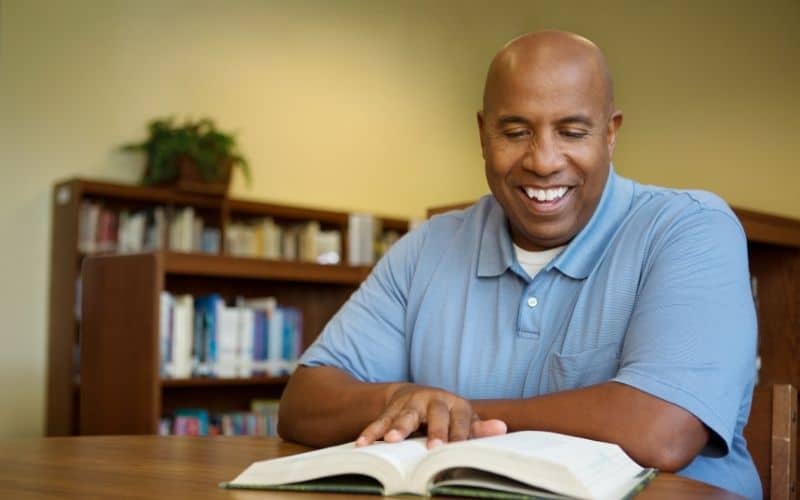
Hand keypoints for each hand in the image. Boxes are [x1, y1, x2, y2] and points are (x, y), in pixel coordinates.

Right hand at [355, 384, 506, 448]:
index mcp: (455, 405)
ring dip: (398, 427)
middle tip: (433, 448)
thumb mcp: (464, 418)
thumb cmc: (447, 414)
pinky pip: (380, 421)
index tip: (458, 448)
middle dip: (434, 430)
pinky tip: (362, 443)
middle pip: (435, 414)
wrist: (416, 394)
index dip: (460, 433)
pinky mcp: (391, 409)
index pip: (462, 419)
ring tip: (391, 440)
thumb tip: (502, 428)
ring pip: (405, 415)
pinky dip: (371, 432)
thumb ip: (479, 427)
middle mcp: (433, 400)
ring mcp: (410, 404)